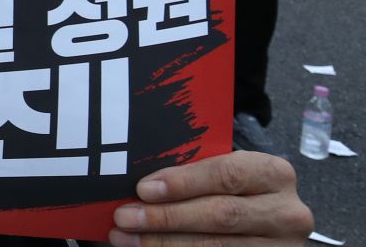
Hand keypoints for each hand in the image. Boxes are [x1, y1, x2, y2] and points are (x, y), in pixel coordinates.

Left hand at [109, 150, 310, 245]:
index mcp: (274, 174)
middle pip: (221, 215)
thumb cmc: (234, 189)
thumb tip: (139, 186)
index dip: (183, 183)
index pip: (227, 175)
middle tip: (125, 217)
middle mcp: (286, 213)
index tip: (144, 189)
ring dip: (164, 243)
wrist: (266, 217)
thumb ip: (192, 173)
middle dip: (166, 217)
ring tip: (126, 238)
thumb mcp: (224, 171)